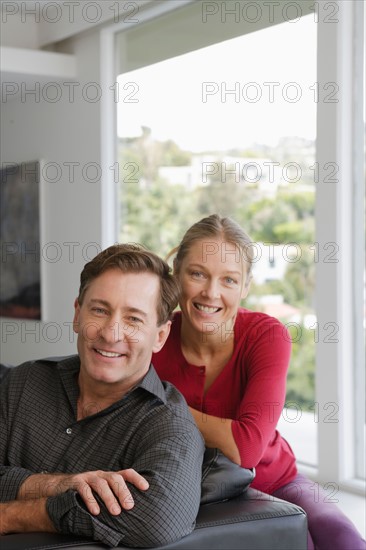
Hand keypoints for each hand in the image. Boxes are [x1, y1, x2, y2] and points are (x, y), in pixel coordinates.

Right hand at [18, 469, 148, 515]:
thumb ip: (113, 497)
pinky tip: (95, 511)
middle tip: (130, 506)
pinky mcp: (75, 483)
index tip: (146, 487)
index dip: (136, 478)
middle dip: (124, 492)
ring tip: (116, 512)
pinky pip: (84, 490)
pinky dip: (91, 500)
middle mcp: (100, 475)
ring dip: (109, 498)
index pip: (126, 473)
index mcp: (108, 477)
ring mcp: (87, 477)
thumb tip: (130, 511)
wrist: (59, 487)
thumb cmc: (85, 493)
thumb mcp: (100, 493)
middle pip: (115, 478)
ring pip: (101, 484)